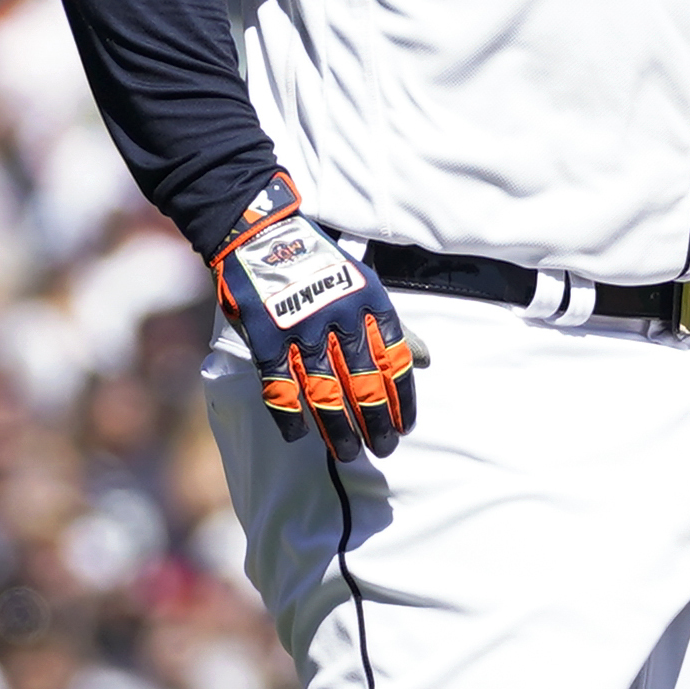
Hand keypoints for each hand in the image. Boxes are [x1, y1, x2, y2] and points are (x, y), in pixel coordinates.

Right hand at [215, 173, 423, 455]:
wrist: (261, 234)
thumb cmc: (320, 265)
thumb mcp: (365, 286)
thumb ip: (393, 326)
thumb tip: (428, 361)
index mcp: (370, 301)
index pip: (396, 360)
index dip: (404, 399)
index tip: (406, 427)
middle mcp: (339, 316)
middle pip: (365, 383)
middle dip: (377, 423)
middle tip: (384, 449)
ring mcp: (300, 327)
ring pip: (325, 391)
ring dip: (339, 428)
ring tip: (350, 454)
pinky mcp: (265, 336)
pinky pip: (279, 386)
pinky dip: (289, 415)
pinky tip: (299, 436)